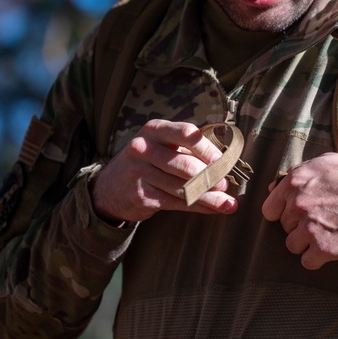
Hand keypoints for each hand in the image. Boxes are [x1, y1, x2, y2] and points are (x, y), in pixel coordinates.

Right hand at [91, 120, 237, 222]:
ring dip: (210, 197)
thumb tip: (224, 163)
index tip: (224, 160)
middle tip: (226, 184)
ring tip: (228, 203)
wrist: (109, 187)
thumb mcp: (161, 145)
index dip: (207, 148)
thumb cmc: (148, 161)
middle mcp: (143, 148)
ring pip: (183, 188)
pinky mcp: (141, 196)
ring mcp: (139, 173)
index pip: (185, 133)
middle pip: (186, 164)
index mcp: (154, 129)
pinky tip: (213, 209)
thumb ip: (188, 149)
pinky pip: (176, 203)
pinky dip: (198, 207)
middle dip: (211, 177)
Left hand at [262, 153, 337, 269]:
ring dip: (308, 243)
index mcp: (295, 181)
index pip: (270, 209)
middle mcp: (298, 204)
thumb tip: (273, 189)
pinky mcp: (324, 249)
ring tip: (330, 231)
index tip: (298, 214)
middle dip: (300, 224)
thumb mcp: (327, 162)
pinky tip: (333, 245)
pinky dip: (319, 258)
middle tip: (325, 218)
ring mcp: (309, 228)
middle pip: (285, 226)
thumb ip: (298, 174)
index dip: (284, 212)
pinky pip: (307, 262)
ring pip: (293, 245)